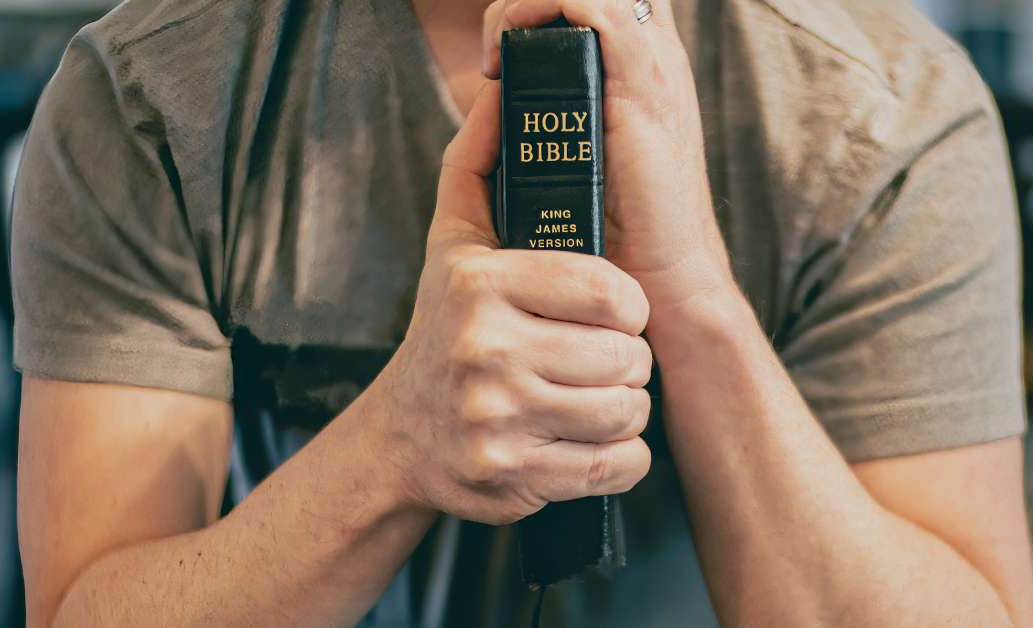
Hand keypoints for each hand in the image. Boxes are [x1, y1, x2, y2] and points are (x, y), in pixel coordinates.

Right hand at [367, 83, 652, 525]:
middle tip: (605, 358)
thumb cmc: (444, 326)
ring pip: (628, 411)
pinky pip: (618, 466)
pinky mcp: (514, 478)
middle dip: (629, 359)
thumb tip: (502, 91)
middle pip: (627, 356)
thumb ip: (478, 163)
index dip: (628, 304)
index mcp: (480, 285)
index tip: (614, 311)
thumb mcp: (451, 241)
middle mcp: (485, 352)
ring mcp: (497, 421)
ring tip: (598, 395)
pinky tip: (594, 439)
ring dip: (627, 406)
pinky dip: (623, 457)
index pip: (612, 291)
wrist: (403, 436)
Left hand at [483, 0, 735, 321]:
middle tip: (496, 47)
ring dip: (527, 4)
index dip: (547, 3)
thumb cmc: (621, 226)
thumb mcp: (588, 152)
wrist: (661, 273)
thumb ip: (562, 114)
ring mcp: (653, 64)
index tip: (500, 49)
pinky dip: (540, 12)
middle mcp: (654, 53)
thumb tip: (501, 96)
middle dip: (535, 0)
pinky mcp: (644, 84)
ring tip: (496, 53)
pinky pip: (595, 7)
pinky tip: (506, 58)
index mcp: (642, 64)